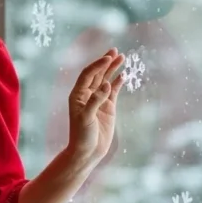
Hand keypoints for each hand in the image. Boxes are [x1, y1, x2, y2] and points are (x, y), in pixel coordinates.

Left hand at [67, 48, 124, 167]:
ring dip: (113, 69)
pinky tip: (124, 75)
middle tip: (115, 50)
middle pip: (97, 73)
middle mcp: (87, 95)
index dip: (98, 65)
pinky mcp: (108, 107)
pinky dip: (118, 83)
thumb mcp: (86, 118)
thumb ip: (95, 101)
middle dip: (106, 61)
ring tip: (122, 57)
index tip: (108, 58)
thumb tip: (106, 85)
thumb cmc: (82, 136)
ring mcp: (98, 100)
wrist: (88, 151)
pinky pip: (113, 91)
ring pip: (106, 80)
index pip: (88, 74)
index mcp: (78, 95)